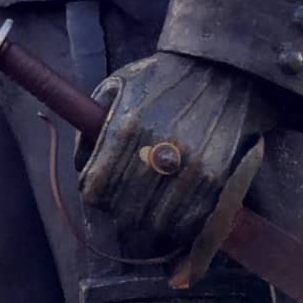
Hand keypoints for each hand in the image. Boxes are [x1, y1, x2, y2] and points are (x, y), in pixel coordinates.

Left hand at [77, 51, 273, 256]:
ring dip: (150, 226)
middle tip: (125, 203)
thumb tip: (80, 166)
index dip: (94, 193)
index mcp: (125, 129)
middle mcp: (156, 154)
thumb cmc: (163, 78)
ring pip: (157, 226)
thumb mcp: (117, 85)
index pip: (95, 189)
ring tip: (150, 212)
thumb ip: (91, 126)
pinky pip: (192, 226)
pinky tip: (174, 221)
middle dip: (120, 212)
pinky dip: (180, 232)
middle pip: (124, 213)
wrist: (222, 69)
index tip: (100, 190)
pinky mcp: (218, 181)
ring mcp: (190, 171)